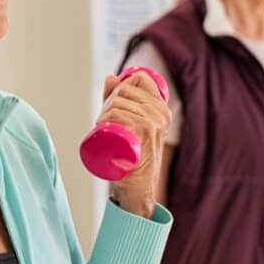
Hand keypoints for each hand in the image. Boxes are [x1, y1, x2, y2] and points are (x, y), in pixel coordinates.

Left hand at [97, 71, 169, 215]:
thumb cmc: (132, 156)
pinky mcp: (146, 132)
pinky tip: (102, 126)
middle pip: (124, 91)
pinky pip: (119, 115)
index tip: (113, 102)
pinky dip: (106, 118)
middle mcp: (161, 112)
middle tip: (103, 122)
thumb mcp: (128, 124)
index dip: (121, 86)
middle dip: (107, 103)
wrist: (137, 186)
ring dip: (103, 113)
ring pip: (118, 103)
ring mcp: (155, 122)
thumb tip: (110, 77)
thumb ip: (118, 99)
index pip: (139, 79)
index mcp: (161, 107)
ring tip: (102, 129)